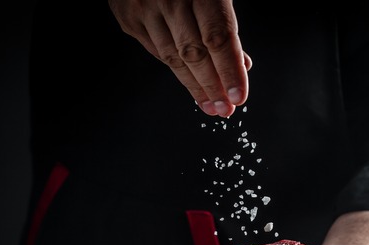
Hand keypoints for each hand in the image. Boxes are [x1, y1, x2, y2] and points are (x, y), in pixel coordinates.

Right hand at [108, 0, 250, 116]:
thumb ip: (225, 18)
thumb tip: (241, 63)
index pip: (218, 37)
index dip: (230, 71)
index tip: (239, 97)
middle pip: (194, 53)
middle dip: (213, 86)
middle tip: (226, 110)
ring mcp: (143, 8)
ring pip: (172, 58)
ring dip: (194, 86)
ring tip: (211, 106)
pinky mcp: (127, 16)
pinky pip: (154, 50)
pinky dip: (174, 68)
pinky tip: (189, 82)